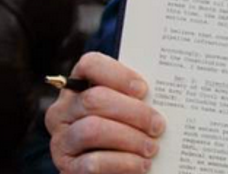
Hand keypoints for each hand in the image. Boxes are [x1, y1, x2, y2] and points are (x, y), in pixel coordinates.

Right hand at [45, 52, 163, 173]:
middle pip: (95, 99)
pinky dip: (123, 163)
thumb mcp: (127, 109)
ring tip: (152, 147)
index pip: (90, 64)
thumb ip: (136, 98)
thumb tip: (165, 95)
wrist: (110, 168)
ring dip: (129, 138)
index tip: (144, 90)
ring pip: (92, 130)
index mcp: (79, 87)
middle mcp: (63, 110)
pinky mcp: (67, 167)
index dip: (118, 74)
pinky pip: (92, 163)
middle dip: (133, 112)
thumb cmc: (124, 130)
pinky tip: (141, 164)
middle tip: (158, 125)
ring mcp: (62, 139)